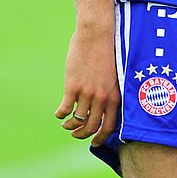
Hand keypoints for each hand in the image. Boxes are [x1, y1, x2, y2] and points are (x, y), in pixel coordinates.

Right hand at [55, 26, 119, 146]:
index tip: (94, 143)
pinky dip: (60, 115)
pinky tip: (59, 112)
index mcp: (115, 95)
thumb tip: (105, 108)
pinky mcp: (73, 86)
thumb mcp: (116, 75)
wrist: (98, 34)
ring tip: (67, 123)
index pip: (110, 126)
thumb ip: (111, 92)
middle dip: (82, 135)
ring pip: (76, 120)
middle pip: (91, 127)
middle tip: (76, 133)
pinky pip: (64, 109)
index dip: (101, 138)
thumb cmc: (107, 52)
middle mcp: (102, 97)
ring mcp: (87, 93)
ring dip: (70, 126)